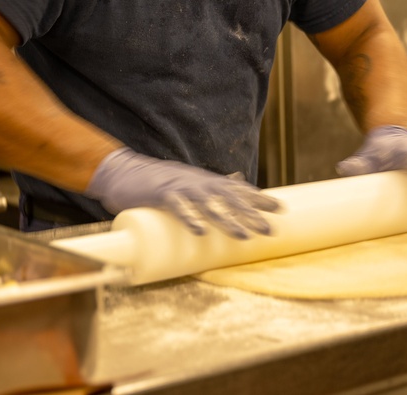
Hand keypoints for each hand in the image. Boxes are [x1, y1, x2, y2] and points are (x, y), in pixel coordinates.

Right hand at [85, 148, 281, 238]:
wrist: (124, 171)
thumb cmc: (159, 180)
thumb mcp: (190, 179)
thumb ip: (213, 183)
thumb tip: (239, 180)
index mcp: (206, 181)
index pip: (238, 190)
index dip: (259, 198)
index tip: (281, 209)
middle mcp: (198, 182)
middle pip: (230, 199)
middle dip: (251, 214)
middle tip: (270, 230)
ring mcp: (180, 187)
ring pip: (209, 204)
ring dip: (227, 220)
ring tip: (243, 236)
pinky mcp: (161, 194)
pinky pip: (178, 207)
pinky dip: (189, 218)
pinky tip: (200, 232)